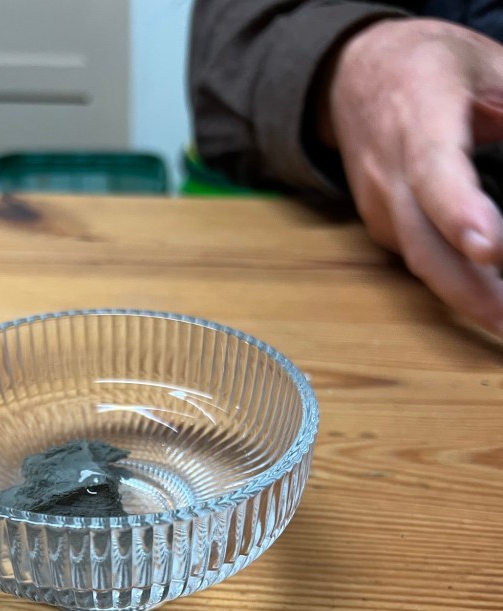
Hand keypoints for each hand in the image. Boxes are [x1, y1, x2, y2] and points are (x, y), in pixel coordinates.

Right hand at [320, 18, 502, 333]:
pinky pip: (416, 259)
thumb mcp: (485, 61)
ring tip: (502, 323)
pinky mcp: (380, 226)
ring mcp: (378, 205)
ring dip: (462, 297)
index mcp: (418, 116)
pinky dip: (449, 283)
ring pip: (418, 260)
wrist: (349, 78)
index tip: (488, 249)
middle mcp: (389, 170)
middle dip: (467, 288)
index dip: (458, 213)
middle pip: (422, 241)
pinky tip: (483, 298)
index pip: (434, 171)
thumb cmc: (424, 67)